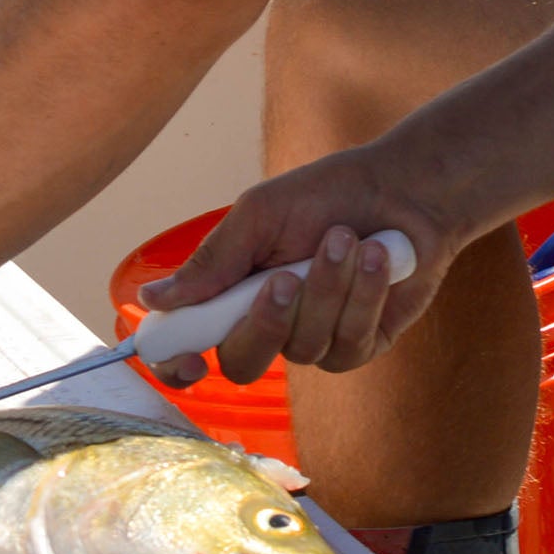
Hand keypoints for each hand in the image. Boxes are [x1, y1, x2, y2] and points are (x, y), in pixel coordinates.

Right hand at [137, 148, 458, 384]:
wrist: (402, 190)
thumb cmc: (325, 194)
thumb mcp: (259, 214)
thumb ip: (213, 261)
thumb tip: (151, 301)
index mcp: (231, 291)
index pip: (189, 344)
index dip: (177, 362)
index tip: (190, 360)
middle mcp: (268, 324)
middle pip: (242, 363)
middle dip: (266, 320)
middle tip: (285, 276)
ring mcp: (315, 340)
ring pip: (303, 347)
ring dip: (327, 287)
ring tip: (346, 237)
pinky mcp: (360, 345)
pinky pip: (348, 343)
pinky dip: (362, 294)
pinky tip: (377, 257)